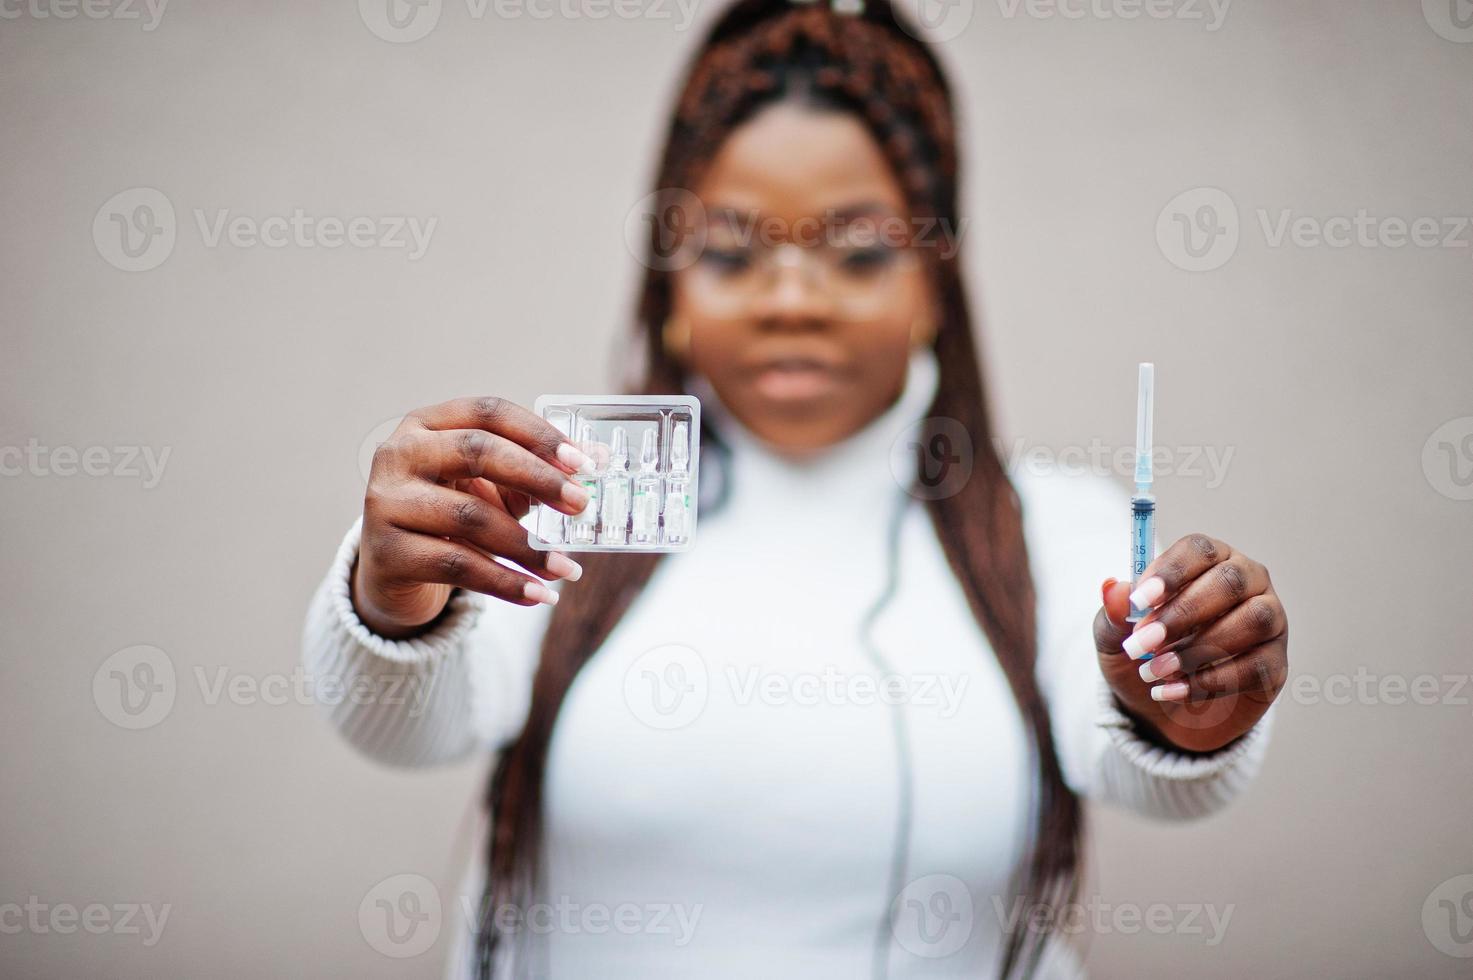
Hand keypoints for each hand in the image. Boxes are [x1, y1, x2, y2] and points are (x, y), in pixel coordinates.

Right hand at [352, 397, 593, 638]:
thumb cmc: (449, 517)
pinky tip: (538, 595)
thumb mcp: (490, 488)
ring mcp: (386, 502)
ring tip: (567, 569)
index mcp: (427, 424)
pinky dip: (505, 583)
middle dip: (538, 477)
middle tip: (581, 504)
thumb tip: (599, 459)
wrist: (394, 573)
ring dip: (528, 546)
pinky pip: (458, 566)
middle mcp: (399, 454)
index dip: (539, 434)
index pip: (488, 413)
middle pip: (476, 451)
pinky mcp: (387, 553)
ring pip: (470, 517)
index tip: (583, 463)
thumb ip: (537, 472)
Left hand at [1094, 534, 1287, 753]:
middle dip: (1183, 613)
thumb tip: (1112, 589)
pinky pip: (1256, 665)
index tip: (1138, 601)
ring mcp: (1269, 622)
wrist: (1161, 713)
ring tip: (1157, 670)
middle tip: (1143, 643)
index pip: (1199, 549)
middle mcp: (1247, 583)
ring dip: (1200, 648)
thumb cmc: (1144, 658)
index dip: (1170, 572)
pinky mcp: (1275, 663)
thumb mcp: (1116, 638)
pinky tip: (1175, 690)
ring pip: (1253, 620)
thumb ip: (1114, 613)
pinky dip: (1211, 681)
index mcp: (1208, 561)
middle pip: (1229, 581)